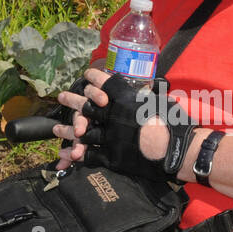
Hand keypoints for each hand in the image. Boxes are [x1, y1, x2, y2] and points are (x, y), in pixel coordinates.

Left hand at [56, 72, 194, 180]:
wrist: (176, 149)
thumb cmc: (174, 124)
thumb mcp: (161, 101)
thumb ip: (148, 96)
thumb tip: (148, 88)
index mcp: (125, 98)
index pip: (104, 82)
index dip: (93, 77)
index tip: (86, 75)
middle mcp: (113, 114)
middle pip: (86, 105)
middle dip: (72, 101)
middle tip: (62, 97)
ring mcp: (110, 135)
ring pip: (82, 131)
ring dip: (68, 130)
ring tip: (56, 129)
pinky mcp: (111, 156)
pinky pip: (89, 154)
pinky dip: (77, 155)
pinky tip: (68, 156)